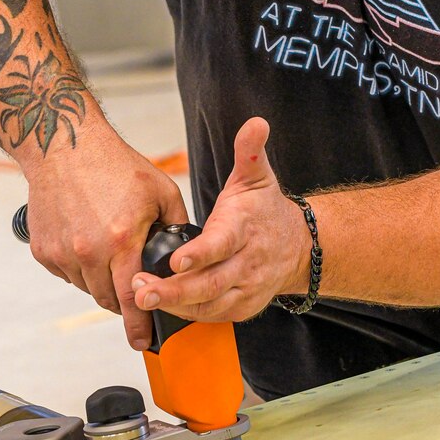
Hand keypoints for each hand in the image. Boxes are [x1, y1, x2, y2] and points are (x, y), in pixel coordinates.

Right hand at [22, 117, 187, 347]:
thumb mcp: (161, 191)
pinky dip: (79, 267)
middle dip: (123, 300)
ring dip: (100, 281)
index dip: (140, 326)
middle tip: (133, 286)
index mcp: (122, 240)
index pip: (135, 299)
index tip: (143, 342)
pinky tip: (88, 241)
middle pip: (109, 299)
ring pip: (86, 288)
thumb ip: (177, 225)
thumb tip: (188, 254)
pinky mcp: (43, 250)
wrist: (64, 146)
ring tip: (110, 253)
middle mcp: (89, 251)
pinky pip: (66, 274)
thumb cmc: (115, 165)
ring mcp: (62, 253)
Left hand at [131, 117, 309, 322]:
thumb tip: (256, 124)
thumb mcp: (257, 177)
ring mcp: (246, 288)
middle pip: (210, 283)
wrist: (298, 247)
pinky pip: (210, 315)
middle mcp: (247, 263)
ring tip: (141, 298)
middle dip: (174, 290)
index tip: (176, 260)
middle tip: (141, 290)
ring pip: (208, 304)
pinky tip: (158, 309)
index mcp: (244, 229)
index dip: (200, 254)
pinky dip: (184, 315)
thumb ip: (249, 152)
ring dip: (174, 305)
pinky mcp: (241, 307)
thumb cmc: (265, 211)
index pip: (222, 244)